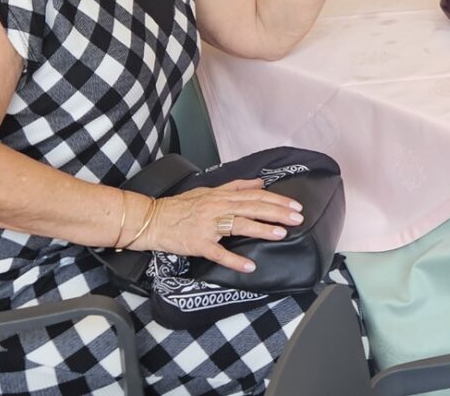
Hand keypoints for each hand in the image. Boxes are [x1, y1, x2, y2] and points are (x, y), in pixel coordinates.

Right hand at [145, 180, 304, 272]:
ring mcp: (207, 226)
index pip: (254, 196)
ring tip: (280, 234)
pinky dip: (234, 260)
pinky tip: (249, 266)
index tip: (294, 205)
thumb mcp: (208, 191)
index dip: (276, 200)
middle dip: (276, 213)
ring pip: (238, 226)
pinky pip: (218, 253)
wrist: (152, 220)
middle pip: (251, 208)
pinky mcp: (198, 244)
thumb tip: (259, 183)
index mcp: (220, 196)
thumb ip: (235, 186)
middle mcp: (216, 208)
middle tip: (297, 218)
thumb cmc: (180, 207)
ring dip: (261, 229)